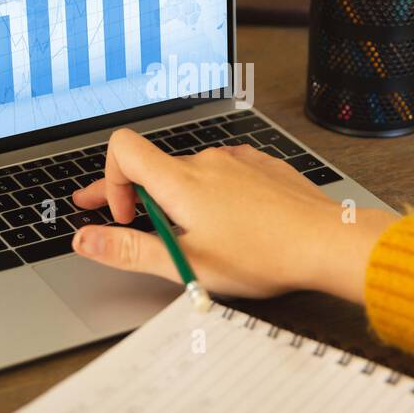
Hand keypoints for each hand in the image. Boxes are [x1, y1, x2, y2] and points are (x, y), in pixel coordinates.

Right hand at [70, 128, 397, 301]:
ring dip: (178, 198)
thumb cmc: (263, 256)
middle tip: (120, 220)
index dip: (109, 180)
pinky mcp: (263, 167)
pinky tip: (228, 221)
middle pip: (155, 166)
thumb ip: (130, 249)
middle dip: (135, 196)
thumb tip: (85, 239)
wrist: (327, 242)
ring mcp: (238, 161)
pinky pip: (226, 174)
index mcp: (181, 181)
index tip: (123, 214)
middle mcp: (206, 161)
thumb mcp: (187, 264)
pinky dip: (214, 194)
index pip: (122, 148)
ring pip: (191, 173)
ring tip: (188, 232)